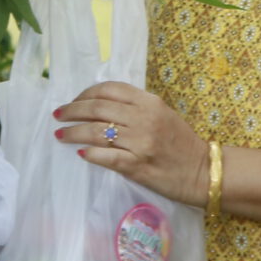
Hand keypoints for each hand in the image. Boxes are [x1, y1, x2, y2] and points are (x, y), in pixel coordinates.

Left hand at [52, 81, 208, 205]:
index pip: (109, 89)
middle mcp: (144, 118)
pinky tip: (81, 154)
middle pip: (97, 109)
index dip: (85, 93)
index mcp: (149, 102)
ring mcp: (140, 142)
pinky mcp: (137, 165)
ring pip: (96, 132)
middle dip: (72, 111)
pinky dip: (90, 154)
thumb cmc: (180, 143)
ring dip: (73, 133)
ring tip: (61, 135)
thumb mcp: (162, 114)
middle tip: (58, 116)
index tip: (74, 101)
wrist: (202, 171)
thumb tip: (99, 105)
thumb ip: (135, 107)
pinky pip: (106, 156)